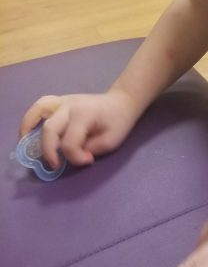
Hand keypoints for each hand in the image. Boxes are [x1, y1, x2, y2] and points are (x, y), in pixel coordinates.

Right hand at [18, 88, 139, 168]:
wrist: (122, 103)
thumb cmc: (118, 122)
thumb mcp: (110, 141)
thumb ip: (88, 151)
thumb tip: (70, 156)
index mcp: (84, 114)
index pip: (70, 142)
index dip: (76, 157)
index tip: (88, 161)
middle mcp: (70, 106)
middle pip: (50, 129)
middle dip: (50, 151)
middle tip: (56, 165)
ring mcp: (63, 101)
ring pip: (38, 112)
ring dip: (29, 130)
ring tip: (26, 146)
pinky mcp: (60, 101)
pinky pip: (40, 105)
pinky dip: (30, 118)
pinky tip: (28, 132)